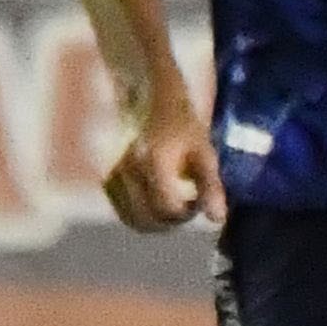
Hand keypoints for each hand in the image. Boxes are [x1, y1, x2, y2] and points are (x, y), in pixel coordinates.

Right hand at [101, 92, 222, 232]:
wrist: (151, 103)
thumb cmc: (183, 126)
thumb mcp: (204, 154)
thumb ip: (210, 187)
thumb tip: (217, 219)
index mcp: (154, 163)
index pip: (167, 207)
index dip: (186, 213)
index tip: (197, 202)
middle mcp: (129, 170)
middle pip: (148, 218)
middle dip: (170, 221)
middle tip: (185, 208)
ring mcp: (115, 175)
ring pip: (133, 218)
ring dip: (154, 222)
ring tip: (171, 208)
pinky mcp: (109, 178)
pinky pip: (122, 209)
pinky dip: (139, 215)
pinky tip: (154, 205)